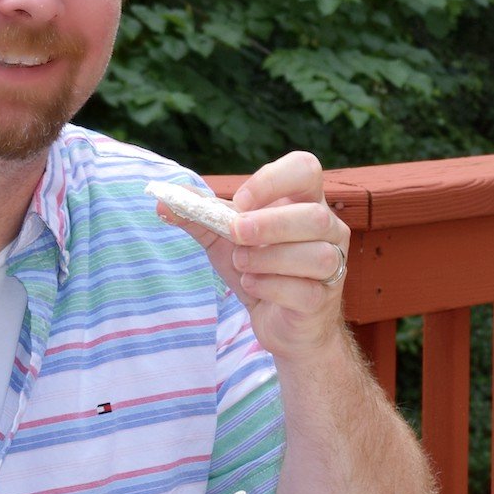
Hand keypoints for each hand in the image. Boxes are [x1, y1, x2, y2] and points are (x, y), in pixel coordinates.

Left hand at [160, 150, 351, 361]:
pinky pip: (304, 290)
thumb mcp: (224, 239)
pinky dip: (271, 287)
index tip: (239, 201)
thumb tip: (161, 201)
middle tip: (236, 234)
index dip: (273, 179)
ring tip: (243, 266)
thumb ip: (197, 217)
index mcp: (305, 202)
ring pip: (316, 255)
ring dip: (269, 259)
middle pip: (315, 215)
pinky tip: (252, 286)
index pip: (306, 169)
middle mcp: (328, 230)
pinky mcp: (323, 300)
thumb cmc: (259, 270)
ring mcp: (332, 266)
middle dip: (270, 224)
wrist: (281, 324)